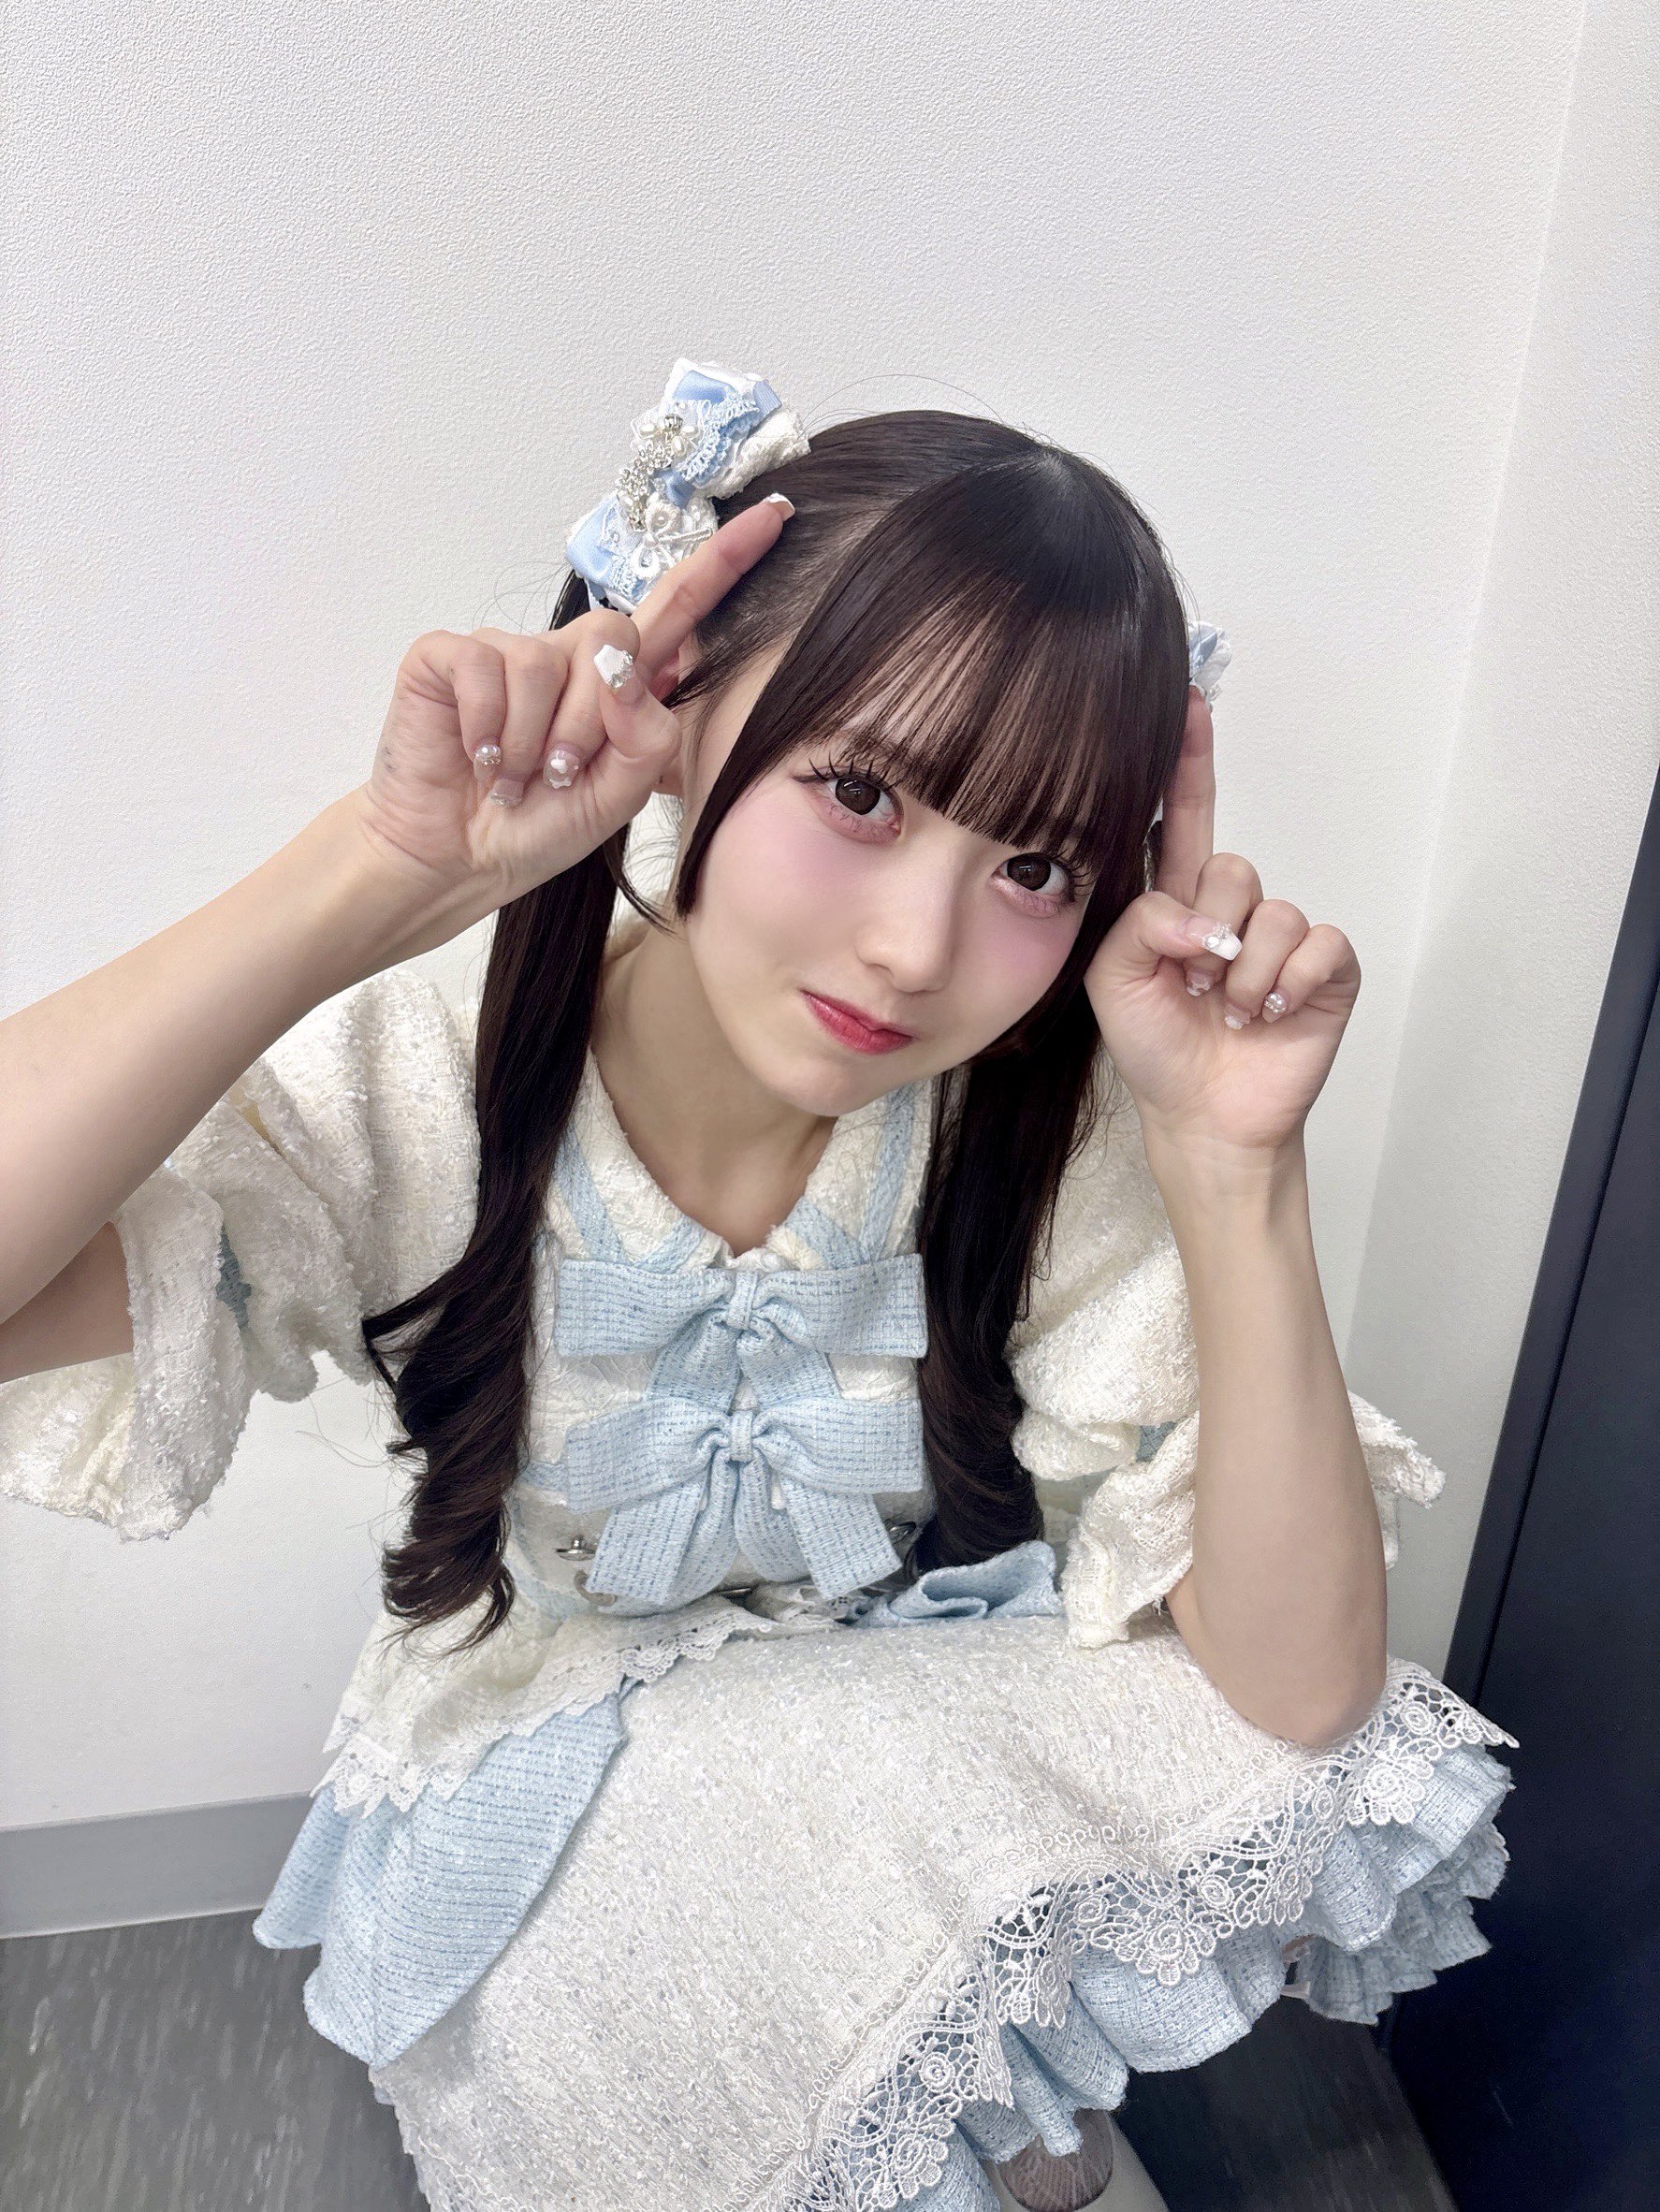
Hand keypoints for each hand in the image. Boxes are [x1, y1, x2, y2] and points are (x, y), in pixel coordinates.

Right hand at [347, 498, 793, 913]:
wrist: (457, 859)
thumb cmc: (537, 828)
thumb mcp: (616, 798)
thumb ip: (645, 739)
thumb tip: (621, 673)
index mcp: (619, 686)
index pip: (679, 609)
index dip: (724, 562)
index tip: (778, 514)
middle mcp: (567, 656)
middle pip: (611, 638)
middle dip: (589, 721)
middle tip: (557, 776)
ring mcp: (507, 651)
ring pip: (544, 662)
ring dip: (532, 739)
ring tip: (513, 777)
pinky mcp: (449, 657)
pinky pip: (484, 669)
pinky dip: (485, 728)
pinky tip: (476, 758)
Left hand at [1081, 685, 1360, 1158]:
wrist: (1202, 1117)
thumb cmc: (1155, 1047)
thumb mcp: (1113, 981)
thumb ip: (1140, 924)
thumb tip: (1207, 920)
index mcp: (1178, 902)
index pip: (1185, 817)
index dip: (1188, 760)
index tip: (1187, 698)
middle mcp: (1233, 910)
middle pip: (1232, 868)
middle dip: (1208, 934)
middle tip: (1195, 986)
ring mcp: (1282, 939)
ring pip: (1271, 913)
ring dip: (1243, 976)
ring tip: (1230, 1013)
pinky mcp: (1326, 968)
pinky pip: (1316, 943)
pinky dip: (1288, 984)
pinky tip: (1271, 1015)